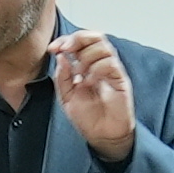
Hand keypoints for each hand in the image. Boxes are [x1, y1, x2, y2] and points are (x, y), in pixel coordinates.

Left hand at [49, 28, 136, 169]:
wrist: (102, 136)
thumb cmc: (88, 118)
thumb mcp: (66, 97)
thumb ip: (62, 77)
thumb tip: (61, 57)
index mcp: (85, 66)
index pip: (79, 42)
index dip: (65, 40)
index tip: (53, 48)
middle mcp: (99, 64)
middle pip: (94, 36)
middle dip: (77, 39)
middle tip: (66, 49)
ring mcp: (111, 71)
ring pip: (103, 47)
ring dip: (86, 56)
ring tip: (79, 74)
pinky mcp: (120, 79)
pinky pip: (110, 64)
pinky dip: (96, 69)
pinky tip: (89, 82)